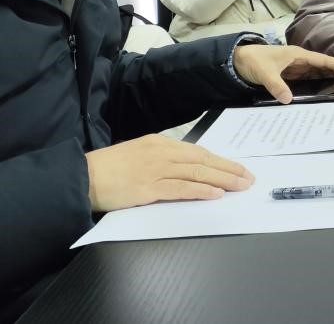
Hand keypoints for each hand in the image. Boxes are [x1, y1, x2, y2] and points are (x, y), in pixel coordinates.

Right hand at [85, 134, 253, 211]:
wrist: (81, 176)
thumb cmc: (108, 169)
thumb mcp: (139, 154)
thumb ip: (163, 159)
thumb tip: (188, 169)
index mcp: (160, 144)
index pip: (198, 152)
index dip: (221, 161)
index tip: (238, 168)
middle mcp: (161, 153)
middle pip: (203, 161)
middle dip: (229, 169)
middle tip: (248, 178)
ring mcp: (155, 169)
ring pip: (197, 173)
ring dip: (223, 180)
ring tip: (240, 186)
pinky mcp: (148, 187)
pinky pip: (180, 188)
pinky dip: (200, 191)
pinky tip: (215, 194)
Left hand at [233, 44, 333, 103]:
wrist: (236, 61)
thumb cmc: (252, 61)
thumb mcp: (264, 73)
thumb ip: (276, 86)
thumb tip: (288, 100)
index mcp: (296, 55)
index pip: (321, 60)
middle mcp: (298, 60)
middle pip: (322, 65)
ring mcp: (294, 67)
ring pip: (316, 72)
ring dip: (328, 76)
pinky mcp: (288, 74)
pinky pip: (307, 78)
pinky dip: (316, 82)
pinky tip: (323, 88)